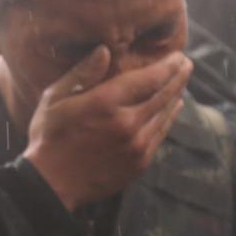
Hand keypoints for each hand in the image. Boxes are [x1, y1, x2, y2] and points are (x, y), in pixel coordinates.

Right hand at [24, 47, 192, 211]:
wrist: (51, 184)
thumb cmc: (48, 137)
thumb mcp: (54, 99)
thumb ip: (82, 73)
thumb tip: (104, 50)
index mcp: (106, 103)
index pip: (148, 78)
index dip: (167, 66)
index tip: (178, 55)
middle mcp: (128, 123)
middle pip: (163, 95)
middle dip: (178, 77)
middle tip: (187, 65)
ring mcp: (137, 145)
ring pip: (165, 115)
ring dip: (176, 96)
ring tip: (182, 83)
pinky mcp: (139, 162)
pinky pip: (161, 134)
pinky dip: (169, 119)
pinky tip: (172, 110)